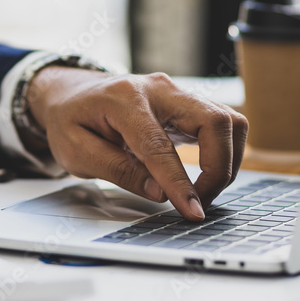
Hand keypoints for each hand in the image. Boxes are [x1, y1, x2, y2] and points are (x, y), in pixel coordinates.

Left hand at [26, 68, 247, 220]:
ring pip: (228, 120)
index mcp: (124, 99)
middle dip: (219, 168)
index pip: (160, 145)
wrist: (72, 94)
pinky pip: (223, 123)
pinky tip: (206, 174)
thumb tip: (160, 193)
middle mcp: (159, 89)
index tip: (193, 212)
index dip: (180, 183)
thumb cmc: (71, 121)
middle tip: (200, 202)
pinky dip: (224, 151)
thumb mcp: (76, 151)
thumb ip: (117, 170)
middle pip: (214, 121)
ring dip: (227, 161)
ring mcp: (178, 92)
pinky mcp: (188, 102)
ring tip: (203, 191)